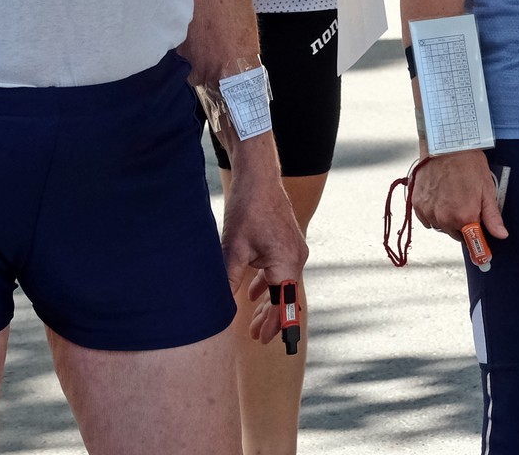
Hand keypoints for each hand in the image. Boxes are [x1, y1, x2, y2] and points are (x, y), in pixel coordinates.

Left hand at [220, 167, 308, 346]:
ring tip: (253, 320)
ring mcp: (294, 249)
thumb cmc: (247, 210)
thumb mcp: (233, 249)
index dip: (274, 326)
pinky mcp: (288, 242)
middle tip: (254, 336)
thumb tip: (222, 306)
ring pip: (283, 284)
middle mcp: (296, 258)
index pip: (285, 305)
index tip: (262, 342)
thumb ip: (230, 280)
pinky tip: (252, 292)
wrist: (258, 177)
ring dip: (269, 301)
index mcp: (286, 264)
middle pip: (286, 297)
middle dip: (270, 318)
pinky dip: (268, 283)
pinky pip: (281, 270)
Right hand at [409, 149, 505, 245]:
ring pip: (440, 226)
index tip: (481, 248)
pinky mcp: (417, 204)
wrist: (445, 144)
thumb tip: (501, 235)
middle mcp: (444, 219)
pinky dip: (433, 213)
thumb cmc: (468, 163)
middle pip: (456, 234)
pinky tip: (439, 198)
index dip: (478, 245)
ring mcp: (428, 212)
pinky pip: (426, 219)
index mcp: (464, 217)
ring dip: (446, 219)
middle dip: (462, 225)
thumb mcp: (487, 189)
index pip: (472, 243)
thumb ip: (492, 216)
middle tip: (467, 206)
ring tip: (452, 199)